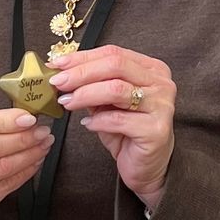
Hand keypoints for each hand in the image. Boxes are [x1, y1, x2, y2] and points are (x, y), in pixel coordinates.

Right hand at [0, 107, 54, 219]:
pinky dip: (26, 171)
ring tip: (43, 144)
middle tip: (41, 131)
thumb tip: (21, 116)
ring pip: (3, 166)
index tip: (28, 118)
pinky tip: (35, 161)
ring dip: (29, 153)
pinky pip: (8, 184)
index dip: (5, 120)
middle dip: (23, 137)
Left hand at [47, 44, 176, 212]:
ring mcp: (162, 105)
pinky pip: (119, 119)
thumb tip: (61, 73)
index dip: (82, 57)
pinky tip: (88, 124)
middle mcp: (161, 83)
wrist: (146, 166)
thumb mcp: (107, 103)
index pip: (114, 53)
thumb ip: (92, 86)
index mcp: (151, 69)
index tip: (57, 65)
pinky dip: (98, 120)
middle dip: (81, 73)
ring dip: (85, 94)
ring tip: (67, 102)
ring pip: (116, 89)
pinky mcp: (157, 130)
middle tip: (58, 83)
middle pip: (115, 66)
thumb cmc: (127, 132)